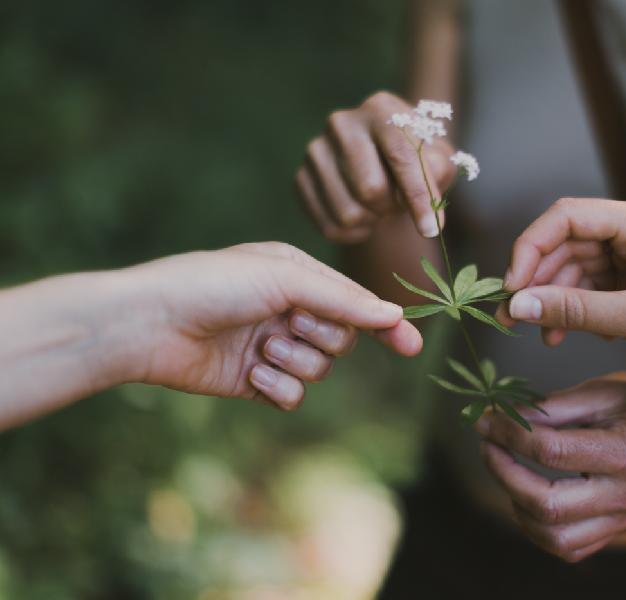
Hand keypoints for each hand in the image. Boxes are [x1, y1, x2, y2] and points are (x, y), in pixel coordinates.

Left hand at [121, 242, 421, 407]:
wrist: (150, 323)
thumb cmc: (213, 284)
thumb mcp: (284, 278)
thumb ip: (343, 299)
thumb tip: (394, 315)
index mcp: (298, 277)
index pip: (356, 303)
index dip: (385, 324)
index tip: (412, 347)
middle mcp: (289, 310)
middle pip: (342, 340)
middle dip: (320, 336)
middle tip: (286, 323)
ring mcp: (273, 347)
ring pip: (320, 370)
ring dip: (295, 361)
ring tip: (262, 348)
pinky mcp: (255, 381)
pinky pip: (293, 396)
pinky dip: (278, 387)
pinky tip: (253, 375)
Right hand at [296, 91, 455, 241]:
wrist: (381, 161)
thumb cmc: (417, 161)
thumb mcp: (438, 160)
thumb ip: (438, 176)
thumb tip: (428, 211)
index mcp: (380, 108)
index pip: (400, 157)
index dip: (418, 196)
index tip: (431, 229)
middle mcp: (342, 123)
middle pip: (370, 190)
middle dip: (392, 207)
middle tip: (397, 201)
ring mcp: (316, 150)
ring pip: (349, 214)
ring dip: (373, 220)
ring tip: (379, 205)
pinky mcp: (301, 177)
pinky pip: (330, 227)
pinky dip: (354, 234)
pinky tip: (362, 217)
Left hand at [476, 372, 625, 562]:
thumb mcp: (600, 390)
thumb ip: (550, 408)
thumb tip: (499, 420)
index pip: (552, 452)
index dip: (509, 434)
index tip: (485, 420)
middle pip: (549, 504)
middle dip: (504, 474)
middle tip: (489, 446)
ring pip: (555, 537)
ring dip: (517, 505)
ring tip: (507, 471)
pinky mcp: (620, 531)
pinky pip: (570, 548)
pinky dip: (538, 528)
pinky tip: (528, 495)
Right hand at [499, 198, 625, 387]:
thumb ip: (575, 310)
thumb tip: (517, 306)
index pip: (568, 216)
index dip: (531, 247)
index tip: (511, 286)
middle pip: (568, 241)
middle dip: (536, 278)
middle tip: (511, 316)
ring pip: (577, 265)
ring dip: (553, 297)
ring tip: (536, 332)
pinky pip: (594, 284)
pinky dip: (575, 307)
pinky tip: (565, 333)